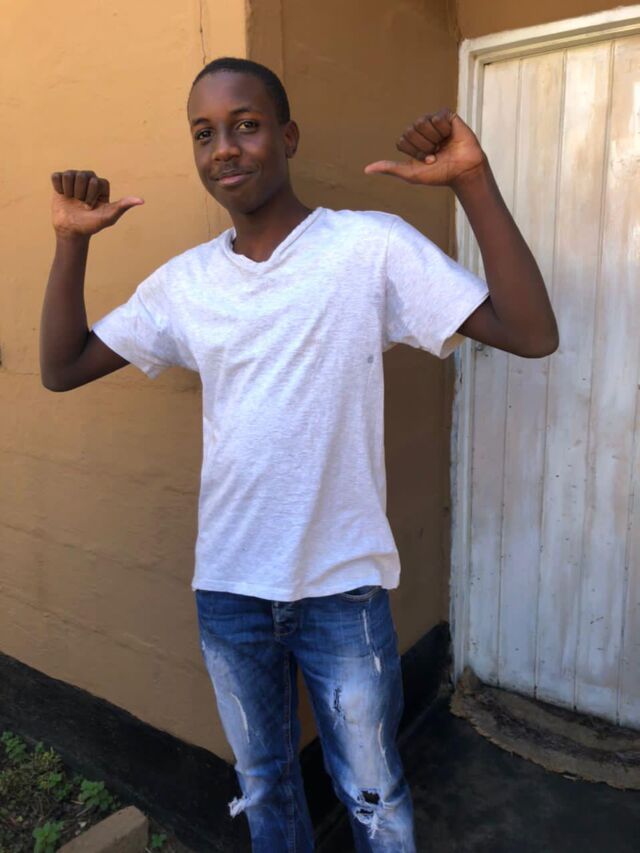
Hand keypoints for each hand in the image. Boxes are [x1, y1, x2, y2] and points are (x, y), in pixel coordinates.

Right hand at [51, 170, 143, 237]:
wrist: (72, 230)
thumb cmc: (91, 224)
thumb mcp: (108, 217)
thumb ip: (123, 206)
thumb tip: (142, 201)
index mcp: (101, 184)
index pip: (96, 182)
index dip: (92, 196)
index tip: (92, 207)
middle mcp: (88, 178)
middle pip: (82, 176)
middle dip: (80, 194)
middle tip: (81, 205)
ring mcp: (73, 177)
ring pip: (69, 175)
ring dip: (69, 192)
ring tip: (72, 200)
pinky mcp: (60, 180)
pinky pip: (57, 176)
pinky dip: (58, 188)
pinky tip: (63, 196)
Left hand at [364, 109, 486, 188]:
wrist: (463, 171)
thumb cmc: (439, 174)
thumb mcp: (411, 173)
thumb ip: (390, 168)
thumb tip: (366, 170)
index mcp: (411, 141)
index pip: (402, 141)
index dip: (414, 153)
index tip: (427, 161)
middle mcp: (420, 129)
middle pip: (411, 131)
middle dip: (424, 146)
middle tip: (437, 154)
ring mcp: (433, 121)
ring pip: (423, 123)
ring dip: (434, 139)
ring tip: (444, 145)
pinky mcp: (446, 115)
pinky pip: (437, 118)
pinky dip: (444, 131)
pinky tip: (451, 136)